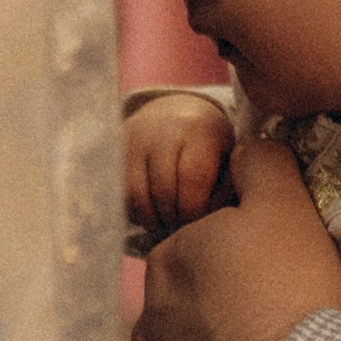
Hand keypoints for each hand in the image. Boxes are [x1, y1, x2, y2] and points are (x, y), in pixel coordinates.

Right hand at [126, 94, 233, 238]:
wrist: (173, 113)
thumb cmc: (207, 145)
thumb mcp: (227, 158)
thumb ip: (226, 188)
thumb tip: (211, 220)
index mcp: (198, 130)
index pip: (193, 179)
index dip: (194, 209)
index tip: (198, 220)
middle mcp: (161, 130)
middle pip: (163, 191)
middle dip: (174, 218)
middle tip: (182, 228)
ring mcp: (132, 139)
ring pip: (136, 195)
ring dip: (151, 218)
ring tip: (166, 222)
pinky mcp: (113, 151)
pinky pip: (118, 192)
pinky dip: (133, 210)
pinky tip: (150, 212)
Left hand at [133, 137, 340, 340]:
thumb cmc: (290, 297)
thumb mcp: (287, 210)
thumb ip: (262, 167)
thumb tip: (246, 145)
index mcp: (170, 262)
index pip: (207, 256)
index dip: (249, 268)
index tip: (283, 286)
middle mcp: (146, 322)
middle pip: (195, 312)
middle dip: (227, 319)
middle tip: (280, 333)